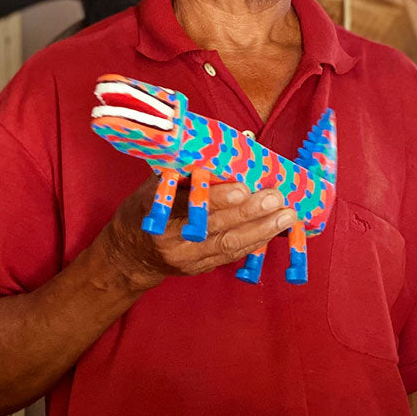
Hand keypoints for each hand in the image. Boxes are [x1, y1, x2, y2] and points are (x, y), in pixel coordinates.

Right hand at [101, 174, 295, 292]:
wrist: (129, 254)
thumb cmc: (143, 210)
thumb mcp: (155, 185)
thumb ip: (186, 172)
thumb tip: (231, 146)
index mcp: (158, 213)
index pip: (188, 205)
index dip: (216, 198)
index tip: (241, 188)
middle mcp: (172, 240)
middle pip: (215, 227)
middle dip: (249, 213)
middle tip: (276, 198)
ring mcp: (187, 259)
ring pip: (228, 245)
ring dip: (261, 230)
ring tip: (287, 216)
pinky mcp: (199, 269)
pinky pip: (231, 256)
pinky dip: (255, 242)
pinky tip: (274, 231)